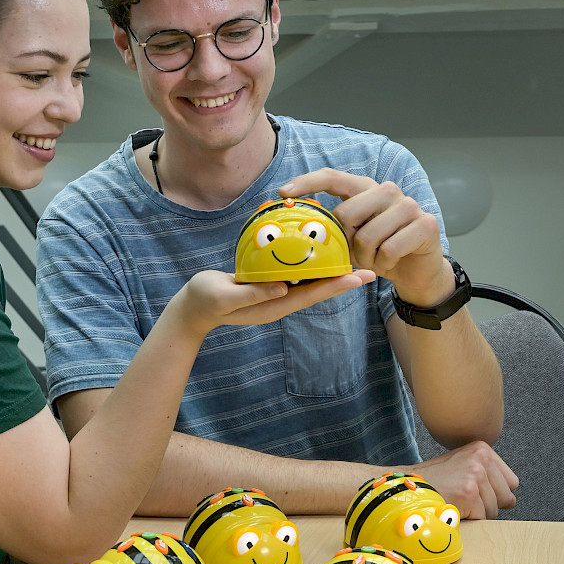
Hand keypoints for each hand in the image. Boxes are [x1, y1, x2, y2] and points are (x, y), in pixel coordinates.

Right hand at [176, 269, 375, 333]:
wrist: (193, 308)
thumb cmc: (205, 300)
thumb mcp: (224, 295)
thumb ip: (252, 292)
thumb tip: (283, 287)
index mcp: (273, 305)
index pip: (311, 295)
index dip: (335, 286)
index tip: (358, 277)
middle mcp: (280, 301)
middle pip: (318, 290)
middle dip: (343, 280)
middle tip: (370, 269)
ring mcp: (275, 294)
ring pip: (309, 283)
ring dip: (331, 273)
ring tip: (354, 261)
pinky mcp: (268, 286)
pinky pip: (295, 276)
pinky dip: (311, 266)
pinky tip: (320, 254)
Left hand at [279, 169, 451, 305]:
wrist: (415, 271)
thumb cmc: (378, 252)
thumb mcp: (350, 240)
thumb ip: (331, 229)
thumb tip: (296, 224)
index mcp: (365, 189)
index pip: (332, 177)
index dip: (307, 182)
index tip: (284, 193)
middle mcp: (387, 191)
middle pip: (346, 213)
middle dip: (344, 242)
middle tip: (354, 253)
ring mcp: (409, 205)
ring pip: (367, 236)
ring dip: (365, 257)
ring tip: (375, 259)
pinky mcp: (425, 224)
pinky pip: (389, 249)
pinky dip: (384, 263)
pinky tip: (391, 262)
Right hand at [411, 441, 518, 519]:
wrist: (407, 486)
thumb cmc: (432, 480)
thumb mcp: (461, 465)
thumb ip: (486, 473)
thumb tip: (510, 499)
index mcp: (482, 449)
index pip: (511, 482)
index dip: (494, 493)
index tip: (473, 490)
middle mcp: (481, 458)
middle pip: (507, 498)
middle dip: (487, 504)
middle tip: (462, 497)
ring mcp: (475, 474)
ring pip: (494, 510)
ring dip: (475, 513)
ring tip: (455, 500)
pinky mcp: (469, 492)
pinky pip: (481, 518)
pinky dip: (467, 518)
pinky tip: (451, 506)